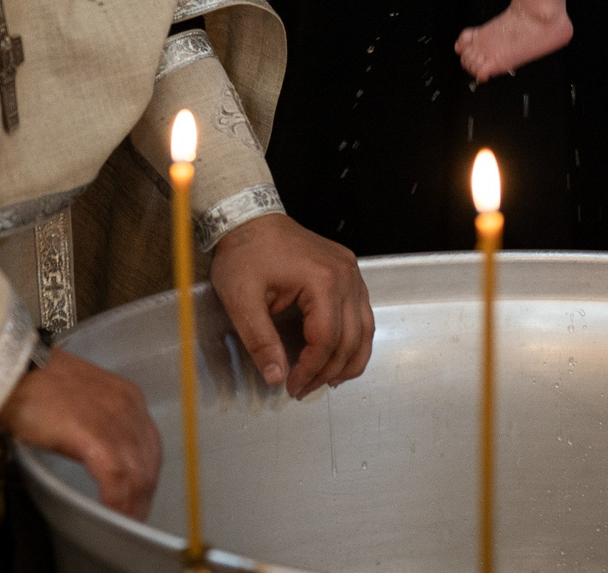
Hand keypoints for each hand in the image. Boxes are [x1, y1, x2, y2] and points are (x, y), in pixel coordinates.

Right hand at [0, 348, 161, 518]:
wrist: (14, 373)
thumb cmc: (38, 389)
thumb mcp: (83, 403)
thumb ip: (100, 424)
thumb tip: (102, 456)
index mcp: (129, 399)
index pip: (150, 446)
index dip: (147, 476)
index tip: (140, 497)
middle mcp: (129, 408)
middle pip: (148, 463)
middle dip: (143, 496)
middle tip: (133, 520)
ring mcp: (114, 422)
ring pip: (136, 474)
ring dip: (131, 506)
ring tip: (123, 526)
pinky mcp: (95, 438)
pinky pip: (115, 479)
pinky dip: (116, 503)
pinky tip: (110, 517)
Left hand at [209, 214, 374, 398]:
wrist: (250, 218)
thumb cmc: (245, 255)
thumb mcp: (242, 300)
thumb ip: (261, 341)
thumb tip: (276, 378)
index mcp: (322, 281)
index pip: (326, 339)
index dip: (311, 369)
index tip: (292, 386)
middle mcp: (345, 275)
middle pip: (351, 338)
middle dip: (329, 371)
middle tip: (304, 389)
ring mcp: (351, 271)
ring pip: (365, 327)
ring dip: (350, 359)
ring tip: (329, 381)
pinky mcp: (348, 270)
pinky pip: (362, 312)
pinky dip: (355, 338)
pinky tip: (340, 354)